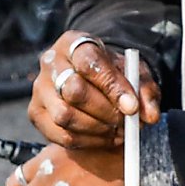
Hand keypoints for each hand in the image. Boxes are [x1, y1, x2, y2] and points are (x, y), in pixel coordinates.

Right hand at [28, 32, 161, 150]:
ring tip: (117, 130)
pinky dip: (87, 141)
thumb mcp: (134, 73)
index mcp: (73, 43)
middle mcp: (50, 62)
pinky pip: (60, 135)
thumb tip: (148, 116)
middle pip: (73, 90)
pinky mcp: (36, 113)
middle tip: (125, 122)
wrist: (91, 81)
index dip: (112, 86)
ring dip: (96, 129)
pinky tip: (104, 137)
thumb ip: (145, 91)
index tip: (132, 106)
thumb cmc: (113, 74)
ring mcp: (39, 89)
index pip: (89, 62)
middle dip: (104, 111)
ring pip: (64, 115)